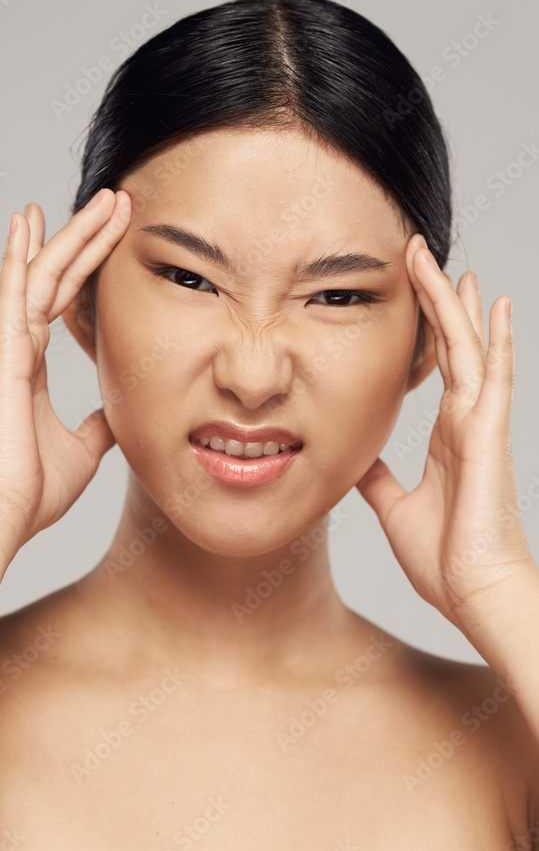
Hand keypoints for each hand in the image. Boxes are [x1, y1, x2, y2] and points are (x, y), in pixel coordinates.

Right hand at [0, 188, 131, 550]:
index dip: (89, 265)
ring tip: (100, 199)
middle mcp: (15, 346)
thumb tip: (117, 414)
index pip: (66, 300)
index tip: (111, 234)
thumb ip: (98, 424)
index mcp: (30, 365)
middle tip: (113, 200)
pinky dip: (19, 255)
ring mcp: (7, 345)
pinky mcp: (3, 351)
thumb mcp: (83, 448)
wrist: (2, 511)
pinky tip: (26, 221)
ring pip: (43, 274)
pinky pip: (14, 292)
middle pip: (57, 276)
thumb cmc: (32, 488)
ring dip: (73, 235)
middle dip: (86, 236)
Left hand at [355, 233, 533, 626]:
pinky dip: (494, 341)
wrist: (475, 594)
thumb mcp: (395, 507)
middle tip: (419, 255)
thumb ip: (378, 477)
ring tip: (441, 263)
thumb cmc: (446, 559)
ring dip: (452, 305)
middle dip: (434, 301)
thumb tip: (357, 457)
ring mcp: (482, 426)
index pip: (435, 367)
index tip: (412, 293)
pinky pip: (492, 378)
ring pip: (467, 350)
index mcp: (448, 437)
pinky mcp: (489, 437)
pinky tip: (493, 305)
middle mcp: (467, 422)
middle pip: (450, 347)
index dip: (424, 329)